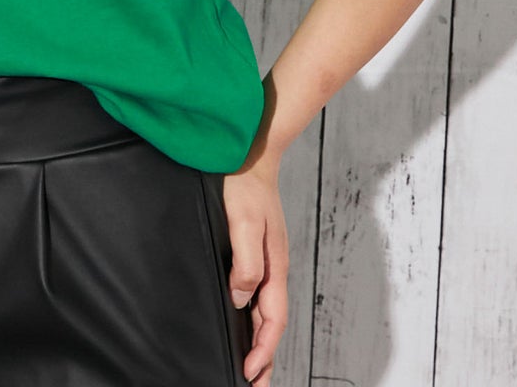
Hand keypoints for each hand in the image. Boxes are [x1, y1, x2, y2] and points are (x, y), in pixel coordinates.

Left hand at [222, 154, 288, 384]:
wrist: (248, 153)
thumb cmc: (246, 185)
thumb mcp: (245, 222)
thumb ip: (246, 261)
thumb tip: (241, 298)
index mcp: (275, 266)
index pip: (272, 320)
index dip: (262, 350)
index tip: (248, 374)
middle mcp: (273, 268)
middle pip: (272, 322)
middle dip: (265, 356)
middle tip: (253, 385)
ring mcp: (266, 259)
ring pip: (265, 310)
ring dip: (259, 340)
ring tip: (251, 367)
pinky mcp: (255, 250)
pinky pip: (257, 293)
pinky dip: (252, 317)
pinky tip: (242, 320)